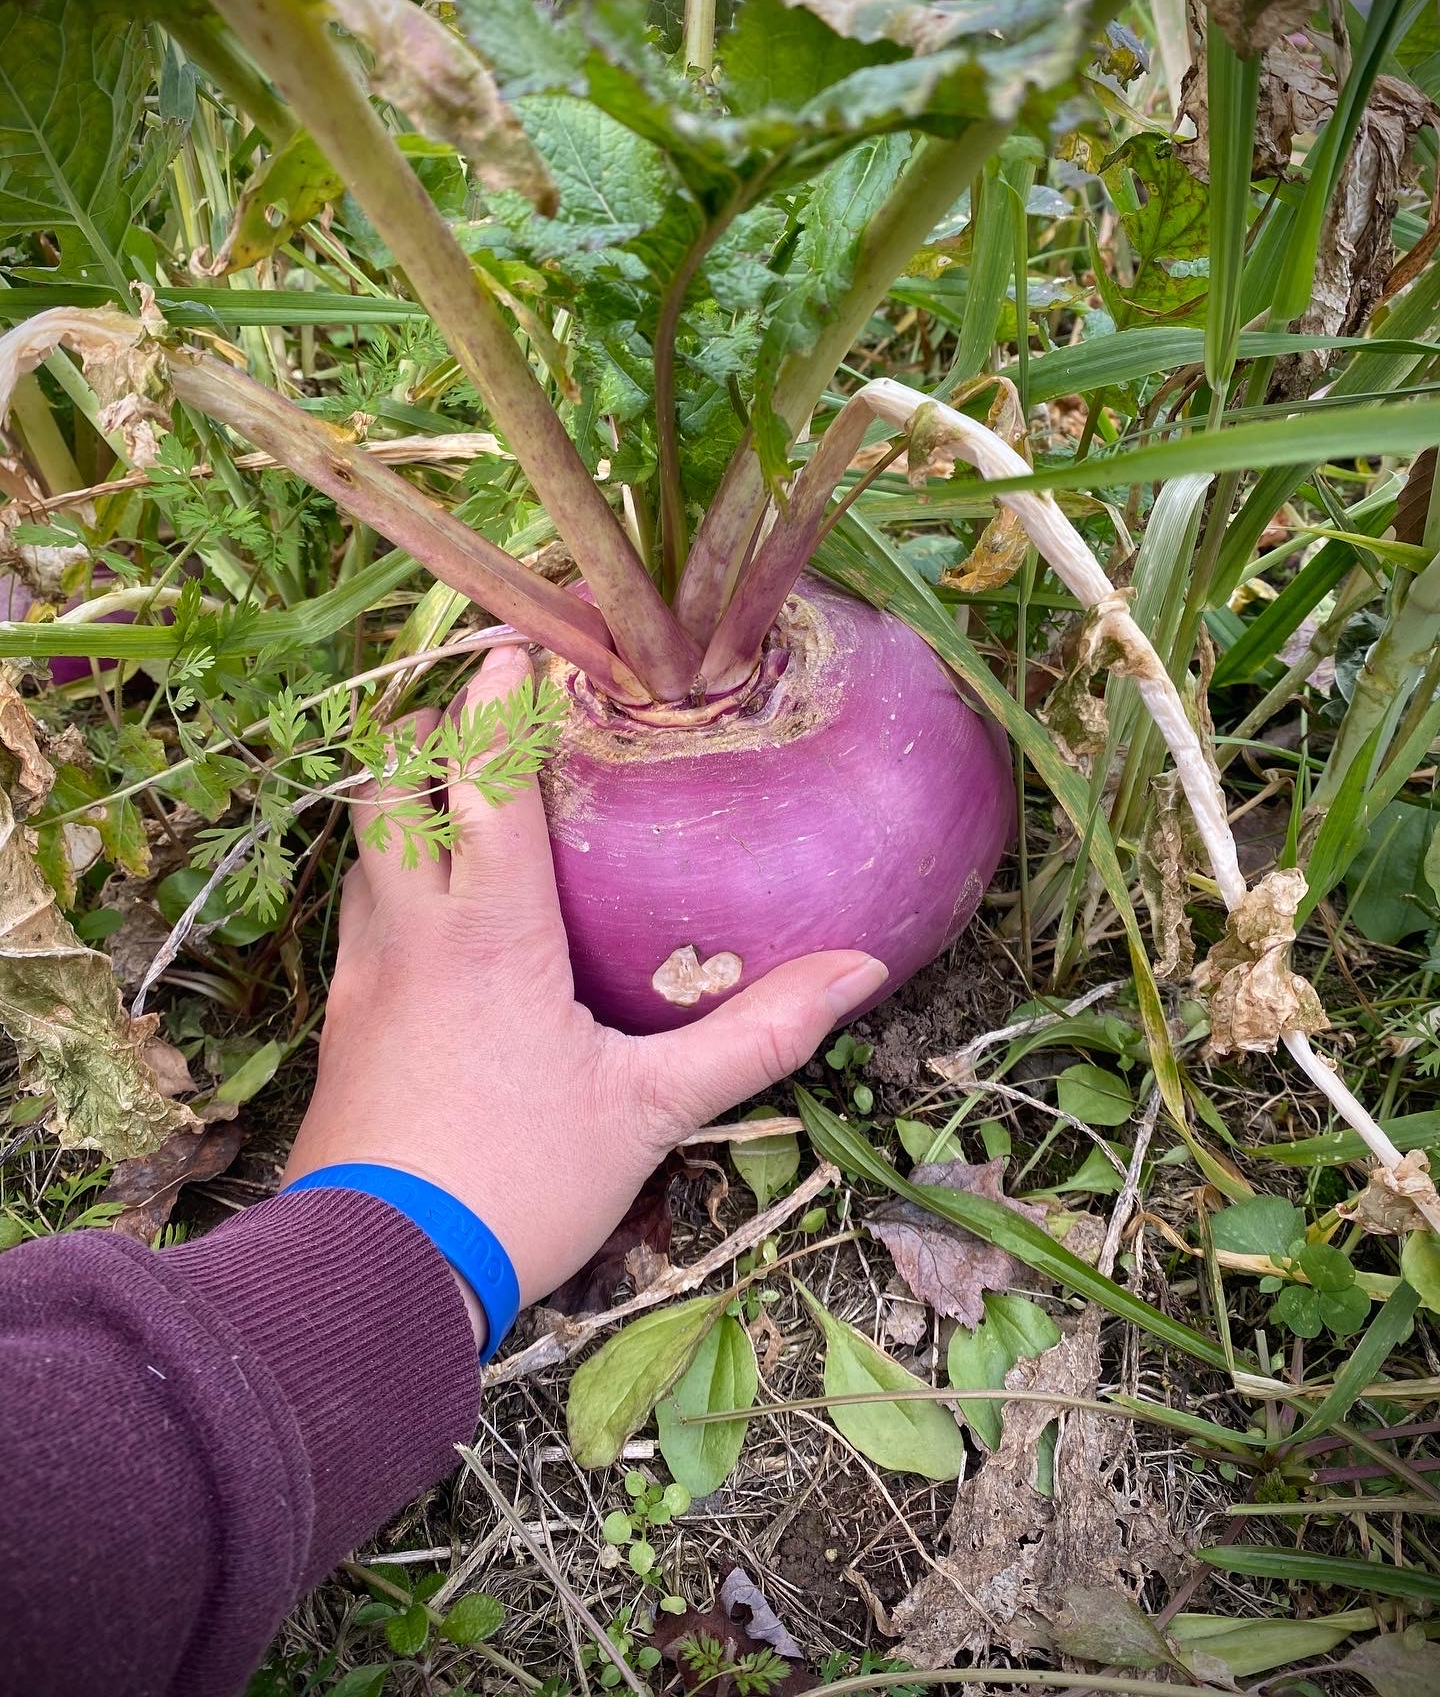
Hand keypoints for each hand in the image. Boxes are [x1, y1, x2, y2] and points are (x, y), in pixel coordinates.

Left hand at [284, 646, 887, 1345]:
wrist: (376, 1277)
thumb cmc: (517, 1184)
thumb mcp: (652, 1112)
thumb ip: (759, 1036)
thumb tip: (862, 972)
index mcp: (486, 926)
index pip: (480, 769)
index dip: (498, 693)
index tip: (527, 639)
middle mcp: (407, 925)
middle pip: (391, 778)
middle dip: (435, 722)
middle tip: (497, 700)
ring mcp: (359, 968)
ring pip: (364, 837)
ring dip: (409, 788)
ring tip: (471, 780)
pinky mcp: (338, 1014)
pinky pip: (360, 901)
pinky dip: (395, 861)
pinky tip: (442, 897)